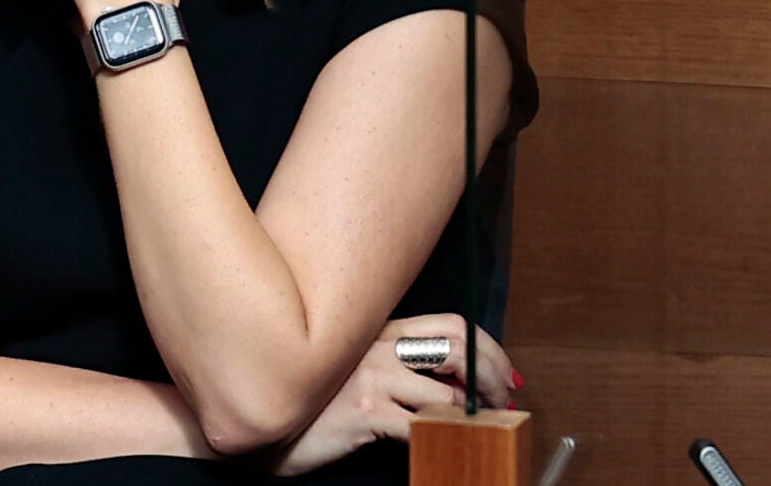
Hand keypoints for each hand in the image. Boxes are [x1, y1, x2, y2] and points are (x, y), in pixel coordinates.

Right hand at [264, 314, 521, 476]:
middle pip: (457, 346)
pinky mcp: (363, 411)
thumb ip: (400, 367)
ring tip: (480, 430)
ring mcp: (368, 376)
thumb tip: (457, 381)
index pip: (451, 324)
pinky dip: (443, 438)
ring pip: (445, 393)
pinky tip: (445, 444)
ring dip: (473, 417)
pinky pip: (420, 426)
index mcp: (378, 330)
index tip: (503, 376)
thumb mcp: (360, 373)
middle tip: (502, 401)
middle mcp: (375, 345)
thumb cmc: (315, 404)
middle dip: (491, 375)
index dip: (488, 350)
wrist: (266, 427)